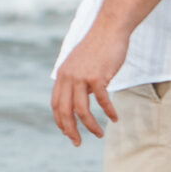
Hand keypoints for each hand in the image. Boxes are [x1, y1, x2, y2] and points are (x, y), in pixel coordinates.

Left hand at [50, 24, 128, 144]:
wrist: (109, 28)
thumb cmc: (98, 47)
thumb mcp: (80, 64)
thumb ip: (76, 81)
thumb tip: (78, 101)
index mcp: (62, 75)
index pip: (56, 104)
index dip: (60, 121)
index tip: (67, 133)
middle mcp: (68, 77)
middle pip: (65, 111)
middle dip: (70, 130)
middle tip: (77, 143)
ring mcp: (81, 77)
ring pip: (81, 110)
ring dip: (90, 126)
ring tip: (99, 134)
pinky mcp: (97, 76)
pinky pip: (102, 101)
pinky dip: (108, 111)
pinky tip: (114, 118)